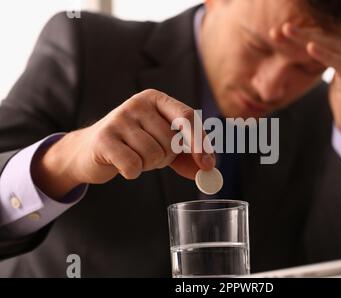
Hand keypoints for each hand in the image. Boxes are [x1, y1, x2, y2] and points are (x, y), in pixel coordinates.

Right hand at [33, 89, 214, 198]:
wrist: (90, 150)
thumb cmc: (133, 145)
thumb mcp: (163, 144)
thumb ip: (188, 156)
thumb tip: (210, 170)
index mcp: (156, 99)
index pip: (187, 116)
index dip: (200, 141)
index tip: (208, 164)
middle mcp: (138, 103)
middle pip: (171, 140)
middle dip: (166, 157)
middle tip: (151, 155)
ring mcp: (119, 119)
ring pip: (154, 154)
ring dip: (148, 165)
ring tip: (135, 157)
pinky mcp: (104, 139)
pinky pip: (133, 165)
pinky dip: (132, 172)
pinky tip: (123, 165)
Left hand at [273, 23, 340, 140]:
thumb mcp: (333, 75)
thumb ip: (323, 63)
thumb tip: (306, 56)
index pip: (321, 35)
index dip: (302, 32)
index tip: (279, 31)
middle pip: (323, 35)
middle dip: (301, 31)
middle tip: (281, 28)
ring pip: (328, 44)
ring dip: (306, 36)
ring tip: (288, 30)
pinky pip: (337, 61)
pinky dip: (323, 53)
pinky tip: (309, 47)